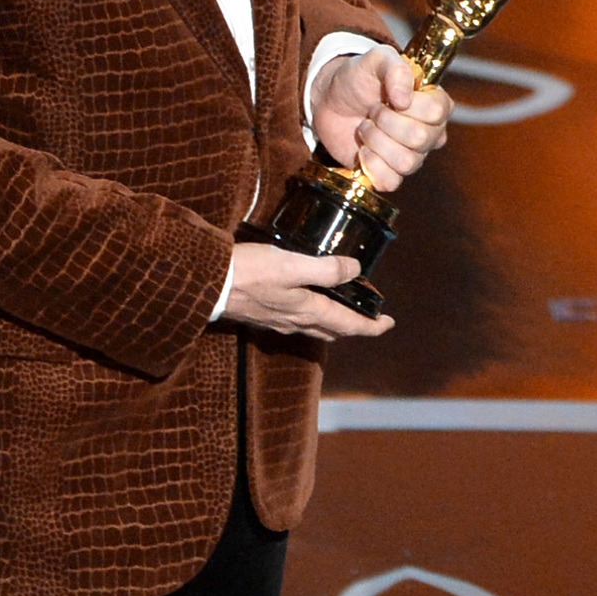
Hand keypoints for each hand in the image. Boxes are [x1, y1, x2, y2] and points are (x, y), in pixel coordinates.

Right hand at [222, 244, 394, 337]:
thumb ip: (326, 269)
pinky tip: (305, 306)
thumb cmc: (250, 272)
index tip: (389, 323)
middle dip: (354, 326)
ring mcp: (277, 321)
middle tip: (370, 319)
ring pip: (314, 328)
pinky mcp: (262, 316)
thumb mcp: (293, 265)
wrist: (207, 285)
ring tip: (343, 312)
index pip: (348, 324)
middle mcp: (295, 322)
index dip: (371, 326)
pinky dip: (311, 318)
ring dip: (333, 324)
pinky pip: (295, 323)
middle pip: (333, 330)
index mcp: (308, 311)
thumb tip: (355, 270)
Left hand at [309, 45, 451, 190]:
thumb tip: (404, 99)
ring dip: (376, 142)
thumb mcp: (376, 60)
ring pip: (406, 162)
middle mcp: (429, 133)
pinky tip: (363, 151)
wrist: (331, 101)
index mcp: (435, 104)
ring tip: (366, 128)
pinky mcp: (390, 175)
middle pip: (419, 138)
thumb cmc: (359, 78)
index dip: (408, 105)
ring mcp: (412, 156)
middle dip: (385, 122)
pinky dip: (371, 165)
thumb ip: (395, 69)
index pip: (437, 111)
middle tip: (373, 111)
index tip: (390, 97)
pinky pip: (391, 182)